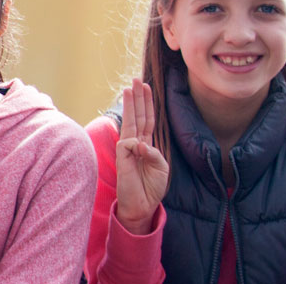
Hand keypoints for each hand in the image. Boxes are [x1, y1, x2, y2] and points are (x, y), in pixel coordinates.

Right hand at [113, 78, 168, 234]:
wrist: (142, 205)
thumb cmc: (151, 187)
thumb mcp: (162, 169)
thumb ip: (155, 154)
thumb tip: (141, 143)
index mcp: (147, 145)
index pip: (148, 120)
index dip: (147, 103)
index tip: (146, 87)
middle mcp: (137, 143)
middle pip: (138, 115)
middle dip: (138, 97)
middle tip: (137, 79)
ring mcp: (128, 150)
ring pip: (131, 122)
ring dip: (131, 104)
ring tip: (130, 87)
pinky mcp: (122, 158)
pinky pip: (130, 143)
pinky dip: (136, 144)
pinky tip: (139, 149)